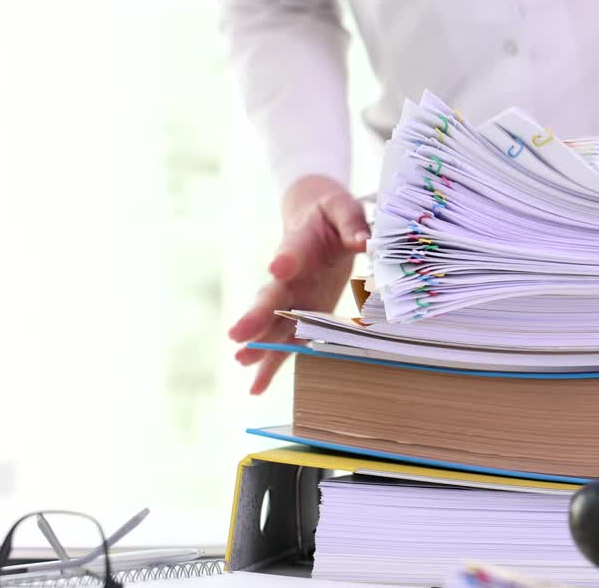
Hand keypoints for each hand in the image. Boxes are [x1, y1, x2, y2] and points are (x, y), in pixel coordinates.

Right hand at [228, 175, 368, 394]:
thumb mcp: (343, 209)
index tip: (278, 267)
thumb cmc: (331, 214)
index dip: (287, 258)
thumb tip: (363, 241)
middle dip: (256, 314)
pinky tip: (256, 388)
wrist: (314, 220)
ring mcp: (292, 297)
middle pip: (271, 295)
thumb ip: (351, 224)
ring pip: (273, 323)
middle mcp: (290, 275)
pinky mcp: (302, 313)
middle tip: (236, 333)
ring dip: (260, 344)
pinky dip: (273, 364)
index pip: (292, 250)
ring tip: (241, 363)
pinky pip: (286, 340)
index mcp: (300, 243)